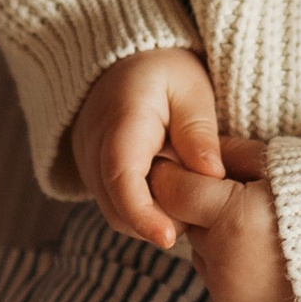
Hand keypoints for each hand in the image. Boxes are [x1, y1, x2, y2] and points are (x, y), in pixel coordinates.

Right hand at [71, 48, 222, 248]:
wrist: (125, 64)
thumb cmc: (164, 72)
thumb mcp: (191, 89)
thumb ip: (198, 131)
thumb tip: (211, 174)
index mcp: (120, 121)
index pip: (121, 177)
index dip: (142, 213)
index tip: (168, 238)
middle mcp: (93, 147)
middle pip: (117, 206)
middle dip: (156, 222)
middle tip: (200, 215)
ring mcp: (89, 164)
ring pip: (115, 213)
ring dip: (151, 219)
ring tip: (190, 202)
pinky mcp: (94, 175)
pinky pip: (115, 206)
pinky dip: (143, 212)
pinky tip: (173, 199)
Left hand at [147, 136, 299, 301]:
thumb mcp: (280, 163)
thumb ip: (231, 154)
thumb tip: (195, 149)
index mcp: (236, 219)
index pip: (173, 191)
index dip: (174, 175)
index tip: (179, 165)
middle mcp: (226, 263)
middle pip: (188, 224)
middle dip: (204, 209)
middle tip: (242, 198)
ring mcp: (231, 294)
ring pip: (203, 255)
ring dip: (219, 240)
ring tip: (261, 231)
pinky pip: (219, 283)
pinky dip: (233, 268)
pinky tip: (268, 258)